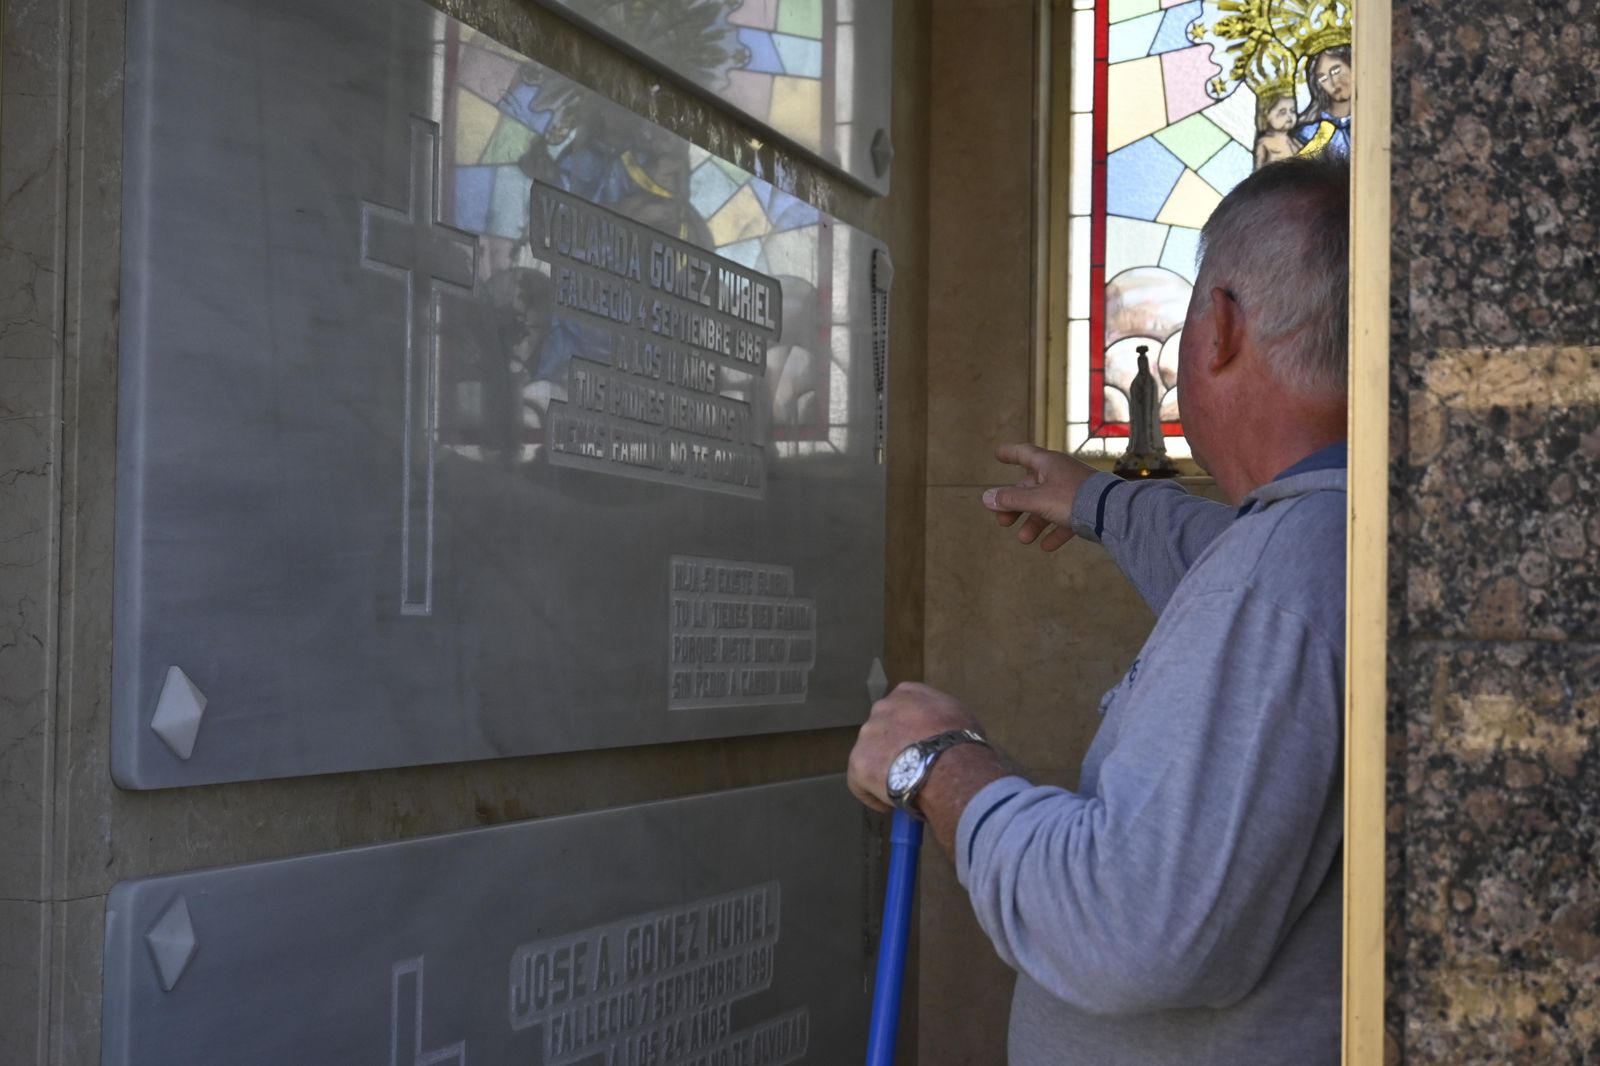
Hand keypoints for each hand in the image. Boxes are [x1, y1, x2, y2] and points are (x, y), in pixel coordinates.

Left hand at [847, 682, 982, 811]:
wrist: (951, 766)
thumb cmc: (963, 742)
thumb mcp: (960, 717)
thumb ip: (942, 719)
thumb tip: (943, 735)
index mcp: (907, 693)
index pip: (902, 709)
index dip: (911, 730)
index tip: (920, 746)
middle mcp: (882, 708)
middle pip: (884, 731)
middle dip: (895, 748)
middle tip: (913, 768)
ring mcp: (867, 735)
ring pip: (871, 756)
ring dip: (885, 770)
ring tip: (906, 788)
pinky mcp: (858, 763)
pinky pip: (860, 782)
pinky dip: (873, 795)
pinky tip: (891, 804)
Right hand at [981, 443, 1096, 551]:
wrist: (1113, 512)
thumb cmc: (1073, 498)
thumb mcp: (1037, 500)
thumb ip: (1011, 500)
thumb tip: (986, 498)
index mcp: (1049, 464)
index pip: (1024, 453)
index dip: (1009, 453)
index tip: (997, 454)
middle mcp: (1061, 475)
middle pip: (1032, 487)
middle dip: (1015, 505)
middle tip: (1002, 521)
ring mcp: (1074, 491)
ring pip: (1047, 506)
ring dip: (1033, 522)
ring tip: (1024, 539)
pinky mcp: (1086, 508)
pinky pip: (1065, 520)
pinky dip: (1055, 532)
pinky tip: (1046, 546)